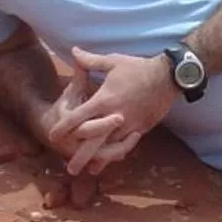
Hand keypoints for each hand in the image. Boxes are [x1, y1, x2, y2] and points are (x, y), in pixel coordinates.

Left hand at [44, 47, 175, 175]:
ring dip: (100, 160)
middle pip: (93, 141)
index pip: (78, 117)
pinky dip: (117, 153)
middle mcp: (115, 115)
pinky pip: (126, 144)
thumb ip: (90, 61)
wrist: (168, 77)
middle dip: (81, 156)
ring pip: (111, 147)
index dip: (64, 127)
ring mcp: (129, 124)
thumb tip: (73, 51)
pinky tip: (112, 160)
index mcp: (104, 99)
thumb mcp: (113, 61)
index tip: (52, 136)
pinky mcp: (141, 128)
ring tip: (90, 171)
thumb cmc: (139, 68)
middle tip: (69, 169)